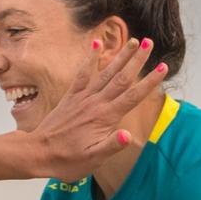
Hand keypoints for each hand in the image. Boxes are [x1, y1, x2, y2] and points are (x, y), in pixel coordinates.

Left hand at [30, 37, 167, 180]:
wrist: (37, 153)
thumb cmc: (67, 160)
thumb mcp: (93, 159)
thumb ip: (111, 146)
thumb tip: (128, 135)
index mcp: (105, 117)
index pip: (132, 96)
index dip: (149, 82)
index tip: (163, 67)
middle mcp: (95, 103)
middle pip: (121, 78)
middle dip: (137, 60)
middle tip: (149, 42)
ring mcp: (82, 98)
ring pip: (105, 72)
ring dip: (119, 56)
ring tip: (132, 39)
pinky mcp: (71, 97)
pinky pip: (82, 74)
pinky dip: (90, 59)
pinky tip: (96, 44)